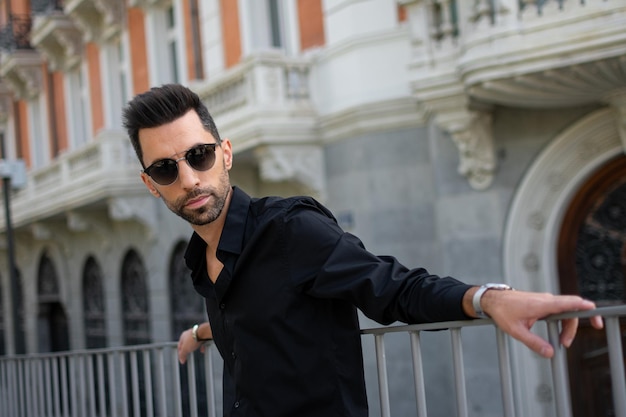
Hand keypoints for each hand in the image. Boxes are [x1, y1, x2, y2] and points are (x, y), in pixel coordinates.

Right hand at [177, 326, 208, 363]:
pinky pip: (201, 342)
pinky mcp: (202, 335)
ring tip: (194, 351)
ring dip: (194, 347)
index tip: (181, 357)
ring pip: (194, 342)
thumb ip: (182, 355)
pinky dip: (201, 346)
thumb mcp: (185, 349)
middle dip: (187, 349)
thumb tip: (181, 361)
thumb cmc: (193, 339)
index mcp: (183, 336)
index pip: (179, 345)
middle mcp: (189, 334)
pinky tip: (202, 350)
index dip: (180, 352)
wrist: (203, 333)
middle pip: (187, 343)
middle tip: (187, 354)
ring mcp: (196, 334)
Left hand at [476, 289, 603, 357]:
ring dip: (567, 327)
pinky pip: (560, 310)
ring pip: (566, 311)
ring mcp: (546, 300)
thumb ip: (534, 342)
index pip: (569, 303)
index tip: (594, 312)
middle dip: (574, 327)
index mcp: (542, 304)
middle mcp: (547, 300)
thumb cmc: (502, 312)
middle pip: (572, 310)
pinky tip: (557, 334)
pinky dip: (562, 321)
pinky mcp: (543, 302)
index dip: (584, 307)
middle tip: (565, 344)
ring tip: (560, 342)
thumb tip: (550, 353)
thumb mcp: (516, 331)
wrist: (492, 299)